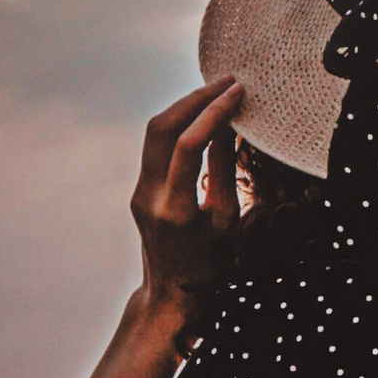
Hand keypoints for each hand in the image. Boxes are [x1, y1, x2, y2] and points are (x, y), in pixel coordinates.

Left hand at [132, 77, 244, 318]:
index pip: (188, 145)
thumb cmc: (212, 266)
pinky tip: (202, 116)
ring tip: (216, 91)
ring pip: (154, 133)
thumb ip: (226, 171)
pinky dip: (180, 124)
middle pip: (161, 128)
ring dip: (184, 107)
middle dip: (194, 99)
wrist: (173, 296)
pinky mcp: (141, 191)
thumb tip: (231, 124)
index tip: (238, 92)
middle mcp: (150, 197)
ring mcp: (140, 193)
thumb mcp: (228, 221)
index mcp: (175, 209)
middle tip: (227, 81)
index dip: (213, 113)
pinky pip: (156, 146)